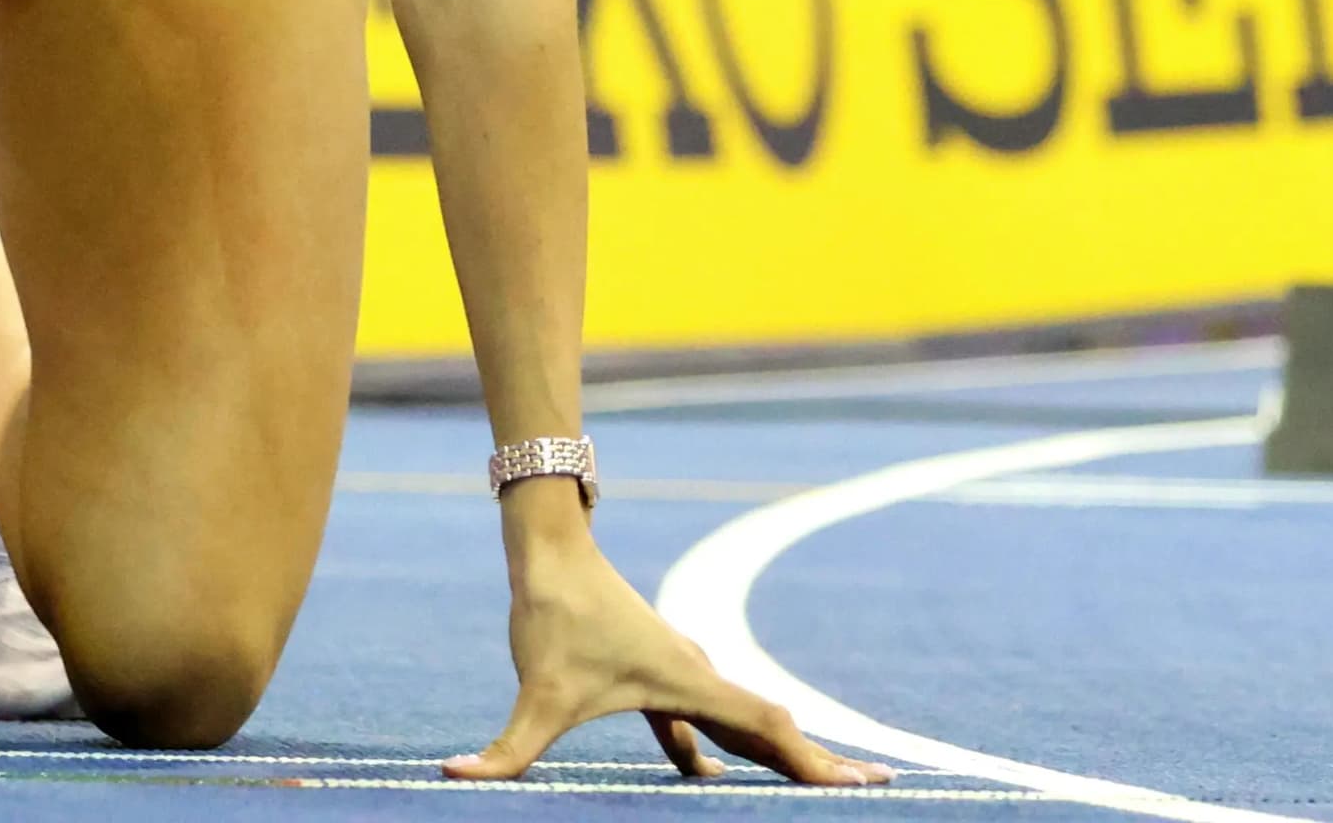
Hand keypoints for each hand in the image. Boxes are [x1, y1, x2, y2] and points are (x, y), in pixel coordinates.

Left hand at [448, 543, 889, 786]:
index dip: (813, 762)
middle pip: (771, 729)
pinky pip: (697, 721)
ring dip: (774, 753)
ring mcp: (678, 673)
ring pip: (740, 722)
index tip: (864, 780)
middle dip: (818, 762)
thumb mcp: (535, 691)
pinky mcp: (651, 675)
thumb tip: (456, 776)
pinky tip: (707, 778)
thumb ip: (507, 750)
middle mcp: (696, 675)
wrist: (549, 548)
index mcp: (688, 682)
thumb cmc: (554, 612)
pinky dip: (710, 749)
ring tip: (813, 783)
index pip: (766, 730)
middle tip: (876, 785)